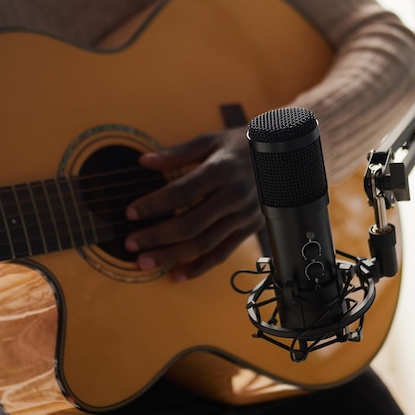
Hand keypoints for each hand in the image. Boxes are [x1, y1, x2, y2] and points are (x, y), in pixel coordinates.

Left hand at [124, 127, 263, 281]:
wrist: (283, 154)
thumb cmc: (242, 144)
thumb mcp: (211, 140)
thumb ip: (178, 153)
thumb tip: (145, 162)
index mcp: (223, 169)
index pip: (182, 191)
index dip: (154, 205)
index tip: (131, 213)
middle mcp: (235, 195)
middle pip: (191, 223)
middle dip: (157, 236)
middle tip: (132, 243)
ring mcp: (244, 215)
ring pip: (205, 243)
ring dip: (173, 256)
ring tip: (146, 261)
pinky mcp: (250, 228)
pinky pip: (223, 253)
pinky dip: (200, 267)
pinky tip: (178, 274)